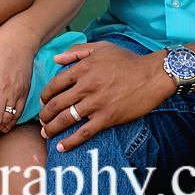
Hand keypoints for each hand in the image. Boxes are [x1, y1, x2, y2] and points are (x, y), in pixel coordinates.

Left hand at [38, 42, 173, 152]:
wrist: (153, 75)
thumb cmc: (128, 60)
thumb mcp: (101, 47)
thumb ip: (76, 51)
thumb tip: (56, 59)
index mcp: (82, 69)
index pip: (55, 85)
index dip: (45, 96)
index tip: (43, 102)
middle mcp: (86, 86)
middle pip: (56, 104)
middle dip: (44, 115)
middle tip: (41, 121)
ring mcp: (96, 103)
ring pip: (66, 119)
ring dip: (52, 128)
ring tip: (46, 133)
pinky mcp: (107, 118)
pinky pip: (84, 133)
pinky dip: (70, 141)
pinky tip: (62, 147)